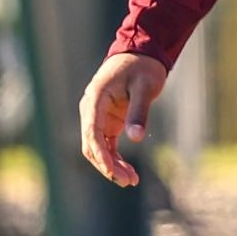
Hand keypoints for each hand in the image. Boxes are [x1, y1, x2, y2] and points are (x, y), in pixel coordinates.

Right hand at [79, 53, 167, 185]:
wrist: (142, 54)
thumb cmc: (143, 68)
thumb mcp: (145, 87)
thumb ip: (139, 111)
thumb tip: (136, 138)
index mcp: (95, 99)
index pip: (92, 133)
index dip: (101, 155)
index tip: (114, 172)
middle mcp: (91, 110)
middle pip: (91, 145)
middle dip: (107, 165)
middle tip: (128, 181)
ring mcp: (97, 117)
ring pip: (97, 148)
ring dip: (111, 165)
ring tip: (131, 180)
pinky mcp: (107, 122)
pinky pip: (106, 145)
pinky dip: (115, 159)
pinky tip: (129, 172)